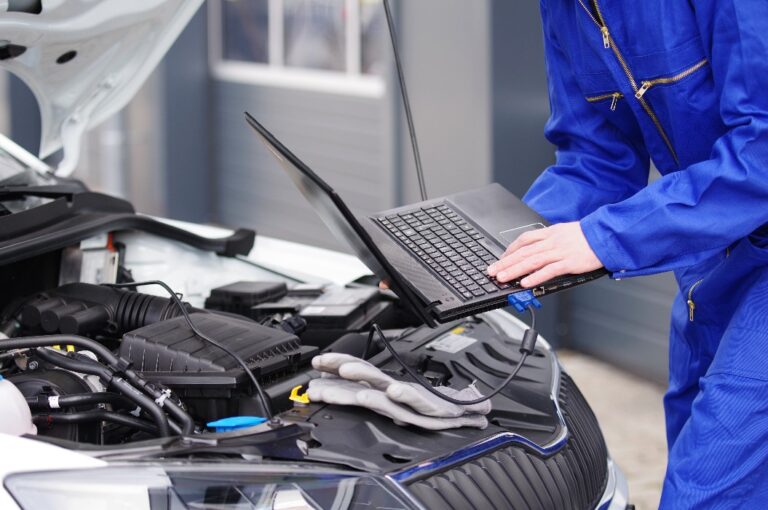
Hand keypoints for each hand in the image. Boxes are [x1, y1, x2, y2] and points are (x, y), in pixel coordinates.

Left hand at [487, 222, 602, 287]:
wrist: (606, 235)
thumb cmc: (588, 236)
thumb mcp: (565, 232)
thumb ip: (550, 240)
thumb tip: (537, 249)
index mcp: (550, 233)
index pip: (524, 240)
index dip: (510, 249)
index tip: (501, 258)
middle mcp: (552, 241)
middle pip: (523, 252)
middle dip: (505, 262)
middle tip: (492, 271)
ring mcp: (560, 252)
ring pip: (531, 261)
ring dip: (514, 270)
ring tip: (502, 278)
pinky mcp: (569, 262)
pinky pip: (549, 270)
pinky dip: (535, 277)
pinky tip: (525, 283)